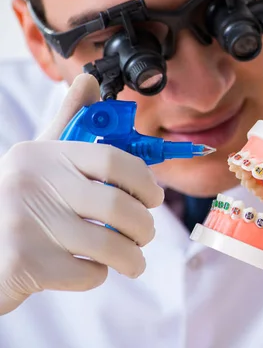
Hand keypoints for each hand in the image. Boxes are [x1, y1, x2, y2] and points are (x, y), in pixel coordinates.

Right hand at [0, 75, 163, 314]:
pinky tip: (89, 269)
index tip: (154, 197)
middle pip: (117, 206)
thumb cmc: (16, 204)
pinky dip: (98, 275)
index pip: (112, 159)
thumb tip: (88, 80)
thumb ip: (66, 124)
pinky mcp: (23, 264)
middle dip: (144, 226)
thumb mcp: (34, 160)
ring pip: (109, 245)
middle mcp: (29, 183)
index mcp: (39, 154)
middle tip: (146, 235)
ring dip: (131, 257)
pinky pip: (88, 273)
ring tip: (132, 260)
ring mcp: (23, 224)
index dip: (144, 180)